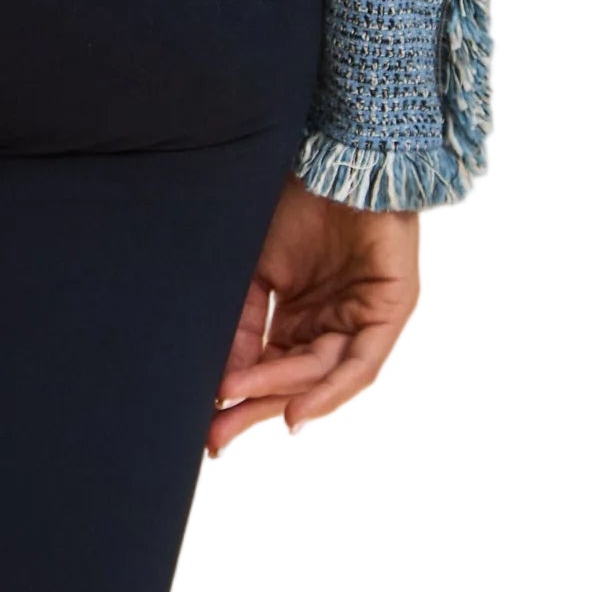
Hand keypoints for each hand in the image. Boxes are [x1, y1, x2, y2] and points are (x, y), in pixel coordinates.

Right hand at [208, 175, 419, 455]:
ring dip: (276, 391)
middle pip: (292, 379)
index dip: (236, 393)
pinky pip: (359, 365)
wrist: (336, 151)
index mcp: (296, 310)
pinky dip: (328, 390)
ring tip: (236, 402)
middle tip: (216, 440)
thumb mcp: (253, 264)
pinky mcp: (390, 311)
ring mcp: (361, 317)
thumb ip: (240, 322)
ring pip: (319, 373)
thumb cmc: (293, 195)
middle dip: (253, 409)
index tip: (202, 422)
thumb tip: (218, 382)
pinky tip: (296, 410)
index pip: (265, 363)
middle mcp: (330, 320)